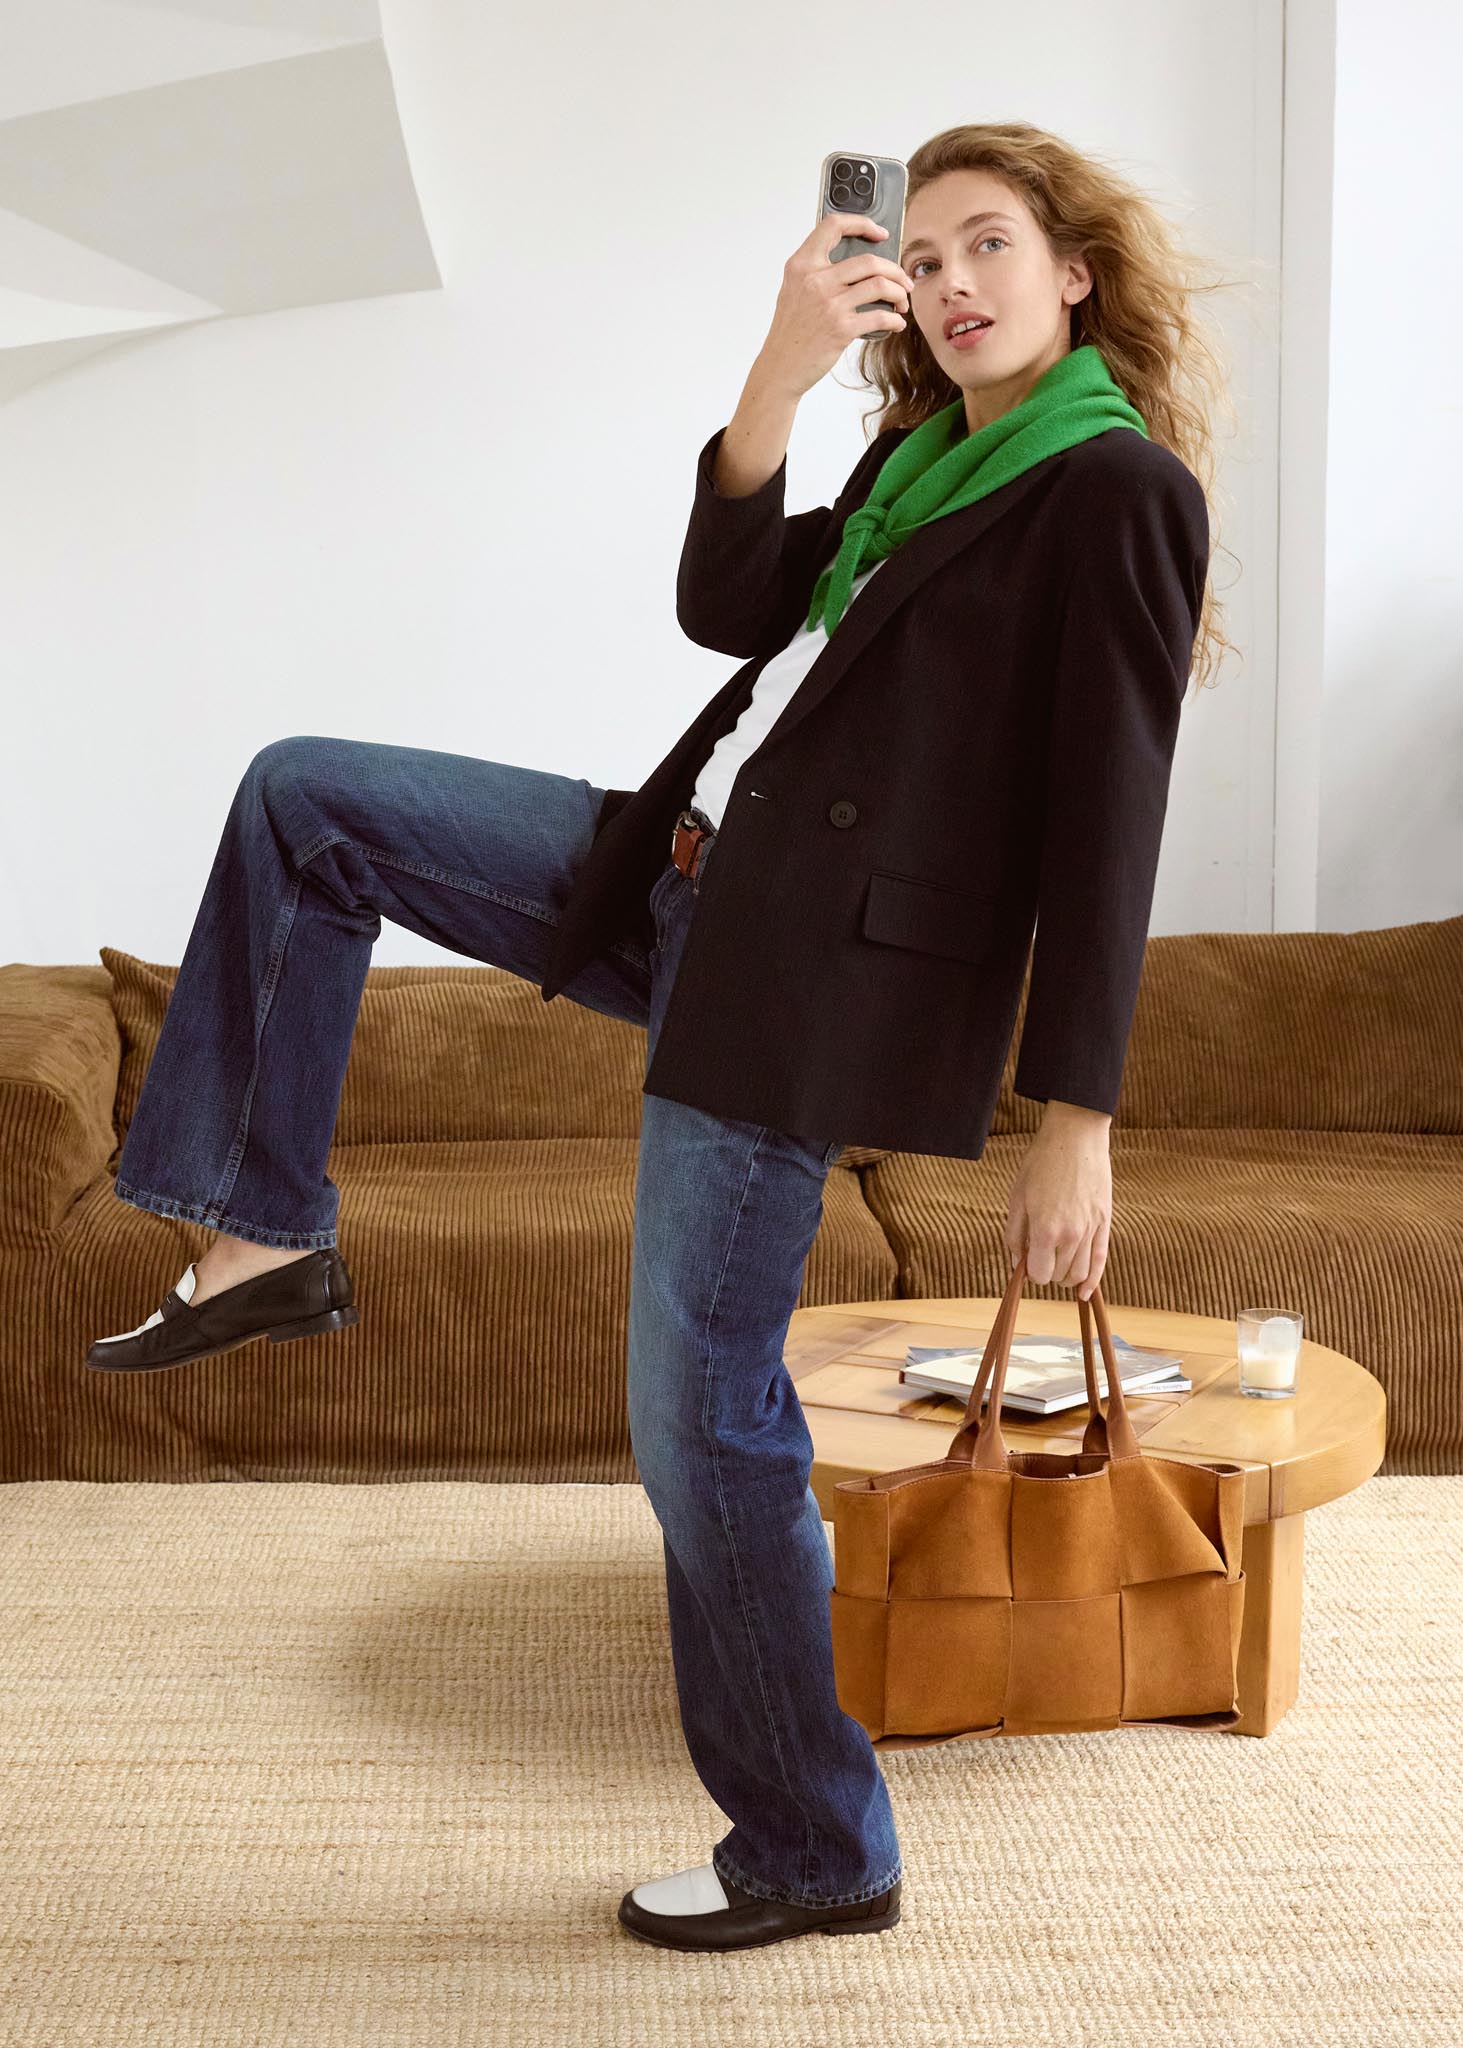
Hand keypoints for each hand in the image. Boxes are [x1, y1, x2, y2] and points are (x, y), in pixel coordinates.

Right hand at [756, 212, 914, 401]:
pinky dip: (895, 320)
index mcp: (802, 265)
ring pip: (880, 285)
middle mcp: (815, 280)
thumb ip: (817, 271)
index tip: (880, 233)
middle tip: (904, 281)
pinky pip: (880, 317)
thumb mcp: (794, 290)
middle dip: (895, 270)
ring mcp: (829, 304)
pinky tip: (896, 323)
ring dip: (899, 293)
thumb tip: (857, 265)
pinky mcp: (841, 328)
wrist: (780, 366)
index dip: (862, 224)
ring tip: (902, 302)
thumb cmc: (790, 331)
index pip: (833, 226)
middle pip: (869, 260)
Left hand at [1004, 1107, 1112, 1300]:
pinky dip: (1092, 1281)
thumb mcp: (1017, 1197)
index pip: (1038, 1274)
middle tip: (1039, 1255)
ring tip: (1056, 1263)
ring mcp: (1091, 1230)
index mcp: (1045, 1230)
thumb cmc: (1041, 1164)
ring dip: (1066, 1276)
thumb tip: (1016, 1264)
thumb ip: (1014, 1235)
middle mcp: (1071, 1235)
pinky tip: (1083, 1293)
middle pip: (1058, 1276)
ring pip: (1080, 1273)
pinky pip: (1100, 1261)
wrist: (1075, 1137)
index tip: (1026, 1260)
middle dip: (1046, 1272)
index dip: (1030, 1272)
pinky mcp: (1105, 1223)